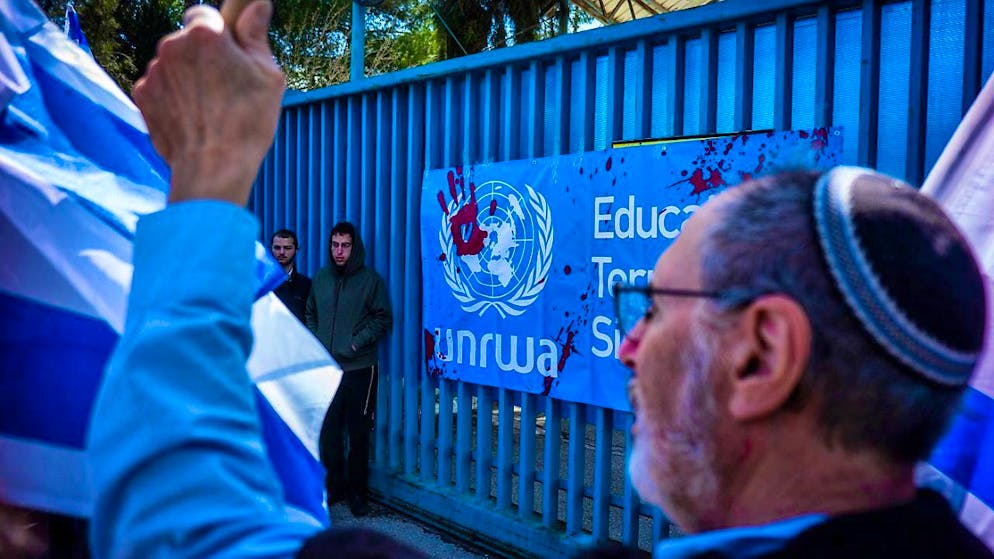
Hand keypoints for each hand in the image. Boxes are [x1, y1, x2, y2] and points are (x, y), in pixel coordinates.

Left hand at [132, 0, 284, 206]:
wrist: (213, 167)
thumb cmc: (247, 122)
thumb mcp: (268, 76)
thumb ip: (256, 35)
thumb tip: (257, 5)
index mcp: (205, 34)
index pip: (205, 15)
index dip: (219, 33)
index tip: (230, 51)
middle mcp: (172, 45)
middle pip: (187, 40)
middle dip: (203, 56)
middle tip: (226, 86)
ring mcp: (153, 70)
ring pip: (173, 63)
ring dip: (187, 76)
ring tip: (210, 108)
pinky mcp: (142, 94)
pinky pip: (160, 85)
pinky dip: (173, 96)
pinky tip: (193, 117)